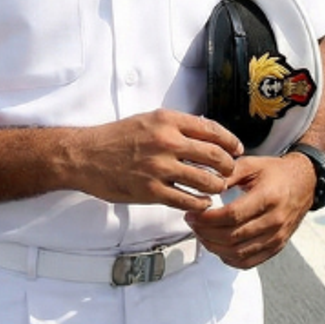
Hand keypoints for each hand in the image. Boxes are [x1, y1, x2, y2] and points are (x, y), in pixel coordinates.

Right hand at [72, 110, 242, 212]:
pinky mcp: (151, 191)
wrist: (87, 155)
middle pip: (214, 155)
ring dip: (217, 186)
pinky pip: (186, 200)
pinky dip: (199, 203)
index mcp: (169, 120)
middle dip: (229, 165)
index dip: (230, 141)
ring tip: (219, 188)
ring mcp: (160, 168)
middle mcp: (167, 141)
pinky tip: (203, 203)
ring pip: (204, 179)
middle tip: (231, 171)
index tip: (237, 149)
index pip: (212, 129)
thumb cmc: (119, 136)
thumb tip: (206, 132)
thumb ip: (178, 125)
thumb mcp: (150, 119)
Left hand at [185, 152, 316, 268]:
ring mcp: (277, 237)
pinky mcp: (277, 247)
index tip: (193, 214)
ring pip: (238, 253)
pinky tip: (218, 247)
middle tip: (192, 223)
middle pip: (233, 237)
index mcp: (269, 197)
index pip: (233, 215)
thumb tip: (204, 184)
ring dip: (214, 247)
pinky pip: (248, 262)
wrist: (305, 182)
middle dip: (206, 233)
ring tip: (201, 234)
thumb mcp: (253, 164)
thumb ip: (228, 173)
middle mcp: (275, 220)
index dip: (208, 219)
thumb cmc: (277, 172)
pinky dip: (229, 259)